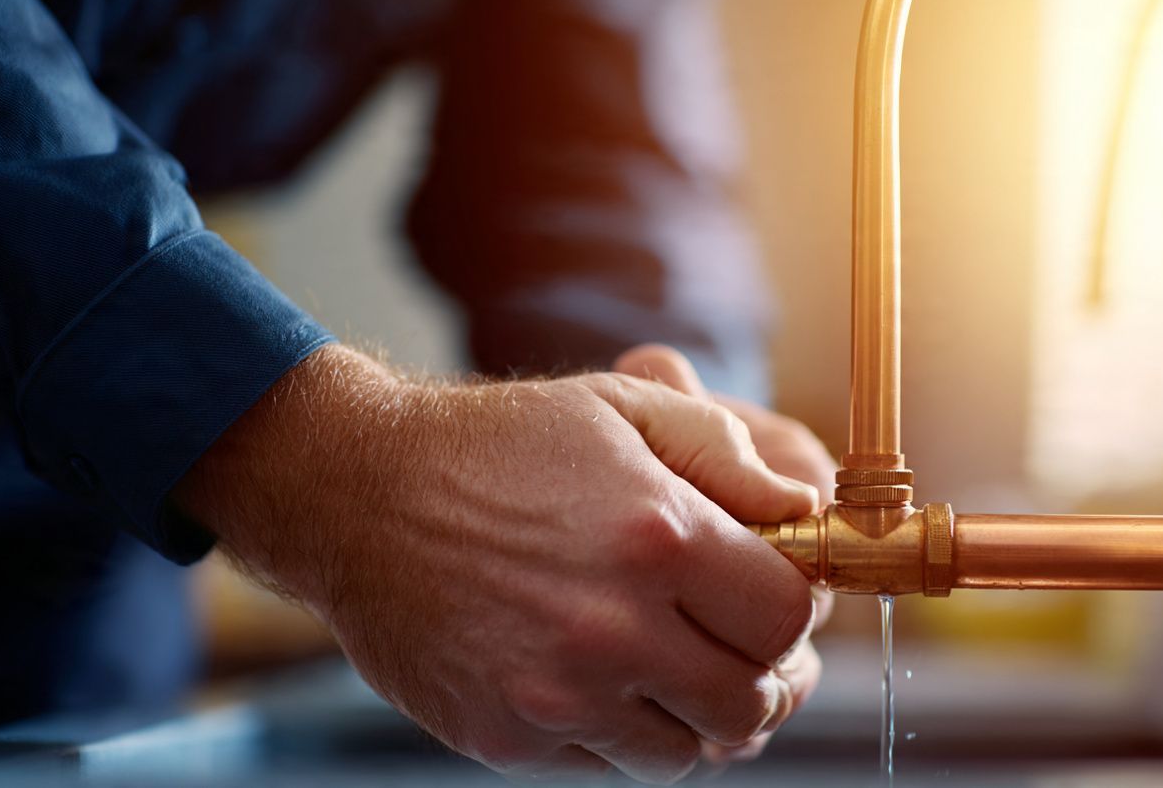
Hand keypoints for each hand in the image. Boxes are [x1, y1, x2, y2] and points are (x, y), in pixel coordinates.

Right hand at [173, 345, 819, 783]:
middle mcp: (614, 626)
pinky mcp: (509, 738)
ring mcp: (558, 694)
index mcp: (658, 536)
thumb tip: (803, 510)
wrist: (359, 496)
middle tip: (735, 645)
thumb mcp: (618, 410)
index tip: (773, 597)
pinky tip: (601, 678)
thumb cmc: (497, 445)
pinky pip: (608, 764)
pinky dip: (622, 733)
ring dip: (695, 714)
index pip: (786, 617)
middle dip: (760, 674)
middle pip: (751, 699)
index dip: (794, 610)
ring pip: (688, 750)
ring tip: (668, 664)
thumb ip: (724, 454)